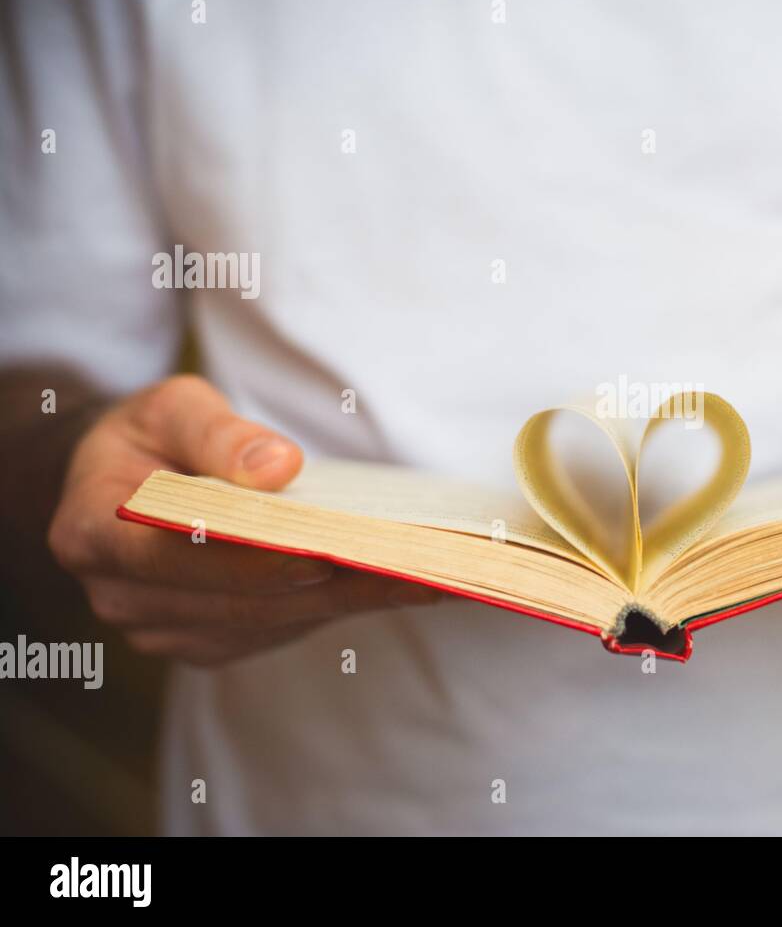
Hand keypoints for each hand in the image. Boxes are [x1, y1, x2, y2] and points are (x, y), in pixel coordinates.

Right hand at [48, 374, 437, 665]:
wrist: (126, 478)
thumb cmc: (151, 436)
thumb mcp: (171, 407)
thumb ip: (217, 433)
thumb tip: (278, 467)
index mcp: (91, 533)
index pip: (170, 557)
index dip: (247, 560)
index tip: (320, 553)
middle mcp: (122, 597)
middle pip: (236, 601)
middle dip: (326, 584)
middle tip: (408, 565)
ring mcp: (165, 629)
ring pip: (268, 623)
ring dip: (349, 600)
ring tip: (425, 574)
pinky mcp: (210, 641)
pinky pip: (281, 630)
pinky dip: (340, 605)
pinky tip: (397, 583)